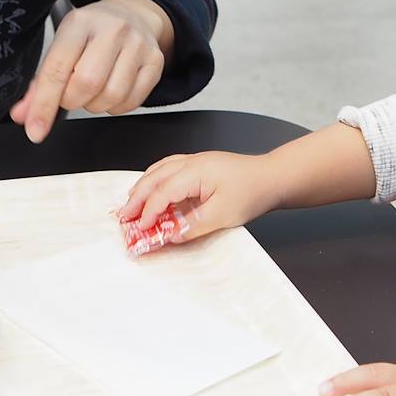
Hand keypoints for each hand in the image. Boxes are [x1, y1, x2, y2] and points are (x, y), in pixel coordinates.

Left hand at [11, 0, 169, 143]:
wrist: (133, 15)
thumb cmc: (92, 34)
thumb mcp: (62, 46)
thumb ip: (41, 83)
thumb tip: (23, 116)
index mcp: (80, 22)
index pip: (57, 69)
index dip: (43, 104)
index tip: (35, 130)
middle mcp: (112, 29)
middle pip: (87, 84)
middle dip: (72, 101)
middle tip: (71, 94)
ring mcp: (138, 44)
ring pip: (111, 96)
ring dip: (95, 106)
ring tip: (92, 91)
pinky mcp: (155, 61)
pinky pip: (132, 102)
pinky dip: (116, 107)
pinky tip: (111, 92)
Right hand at [116, 151, 285, 246]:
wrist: (272, 177)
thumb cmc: (252, 192)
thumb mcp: (223, 216)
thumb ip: (193, 226)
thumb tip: (170, 235)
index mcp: (196, 172)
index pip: (162, 193)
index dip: (148, 212)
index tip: (140, 230)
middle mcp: (191, 162)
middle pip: (154, 178)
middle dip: (136, 198)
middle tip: (123, 217)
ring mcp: (194, 161)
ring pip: (158, 170)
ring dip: (142, 188)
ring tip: (130, 205)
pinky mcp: (199, 165)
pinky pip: (168, 168)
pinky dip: (155, 180)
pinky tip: (151, 189)